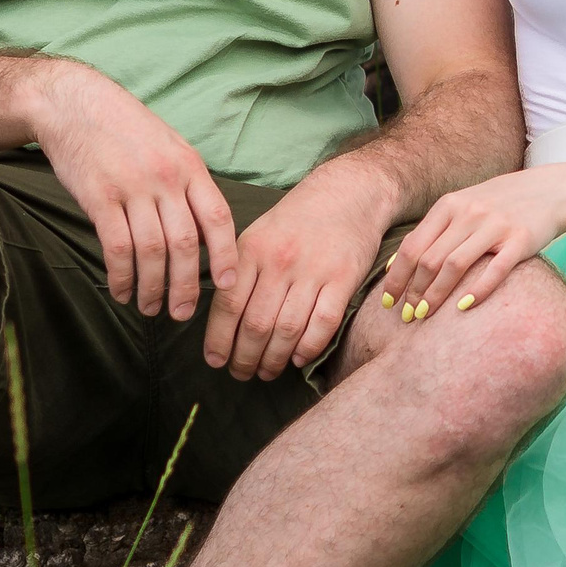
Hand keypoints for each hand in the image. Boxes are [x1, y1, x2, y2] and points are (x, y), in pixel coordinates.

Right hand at [27, 60, 236, 320]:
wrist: (74, 103)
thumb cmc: (124, 129)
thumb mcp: (169, 146)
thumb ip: (187, 184)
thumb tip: (204, 232)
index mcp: (189, 165)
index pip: (218, 217)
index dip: (225, 256)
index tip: (227, 285)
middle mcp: (165, 177)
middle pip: (185, 244)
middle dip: (186, 286)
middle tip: (182, 313)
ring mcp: (132, 186)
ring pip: (151, 252)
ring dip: (152, 288)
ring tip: (149, 308)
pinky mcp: (99, 197)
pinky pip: (117, 247)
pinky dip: (121, 276)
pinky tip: (121, 290)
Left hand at [204, 165, 393, 379]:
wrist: (349, 192)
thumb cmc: (299, 218)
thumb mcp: (259, 233)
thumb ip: (239, 269)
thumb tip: (218, 316)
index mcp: (253, 249)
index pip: (228, 304)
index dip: (219, 339)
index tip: (215, 361)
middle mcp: (280, 261)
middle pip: (256, 324)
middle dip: (245, 358)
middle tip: (242, 374)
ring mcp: (313, 271)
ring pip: (287, 330)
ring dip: (273, 360)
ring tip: (266, 372)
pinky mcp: (344, 279)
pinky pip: (322, 324)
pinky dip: (308, 348)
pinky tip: (298, 359)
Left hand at [375, 167, 565, 320]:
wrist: (550, 190)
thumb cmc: (499, 204)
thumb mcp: (463, 206)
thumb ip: (433, 231)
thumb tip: (393, 264)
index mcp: (449, 205)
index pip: (413, 246)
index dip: (396, 277)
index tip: (387, 302)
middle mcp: (469, 213)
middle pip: (430, 259)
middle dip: (413, 291)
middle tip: (406, 316)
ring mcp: (495, 226)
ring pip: (455, 265)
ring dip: (436, 295)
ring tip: (424, 315)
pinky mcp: (520, 240)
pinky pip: (495, 270)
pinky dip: (477, 290)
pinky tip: (463, 308)